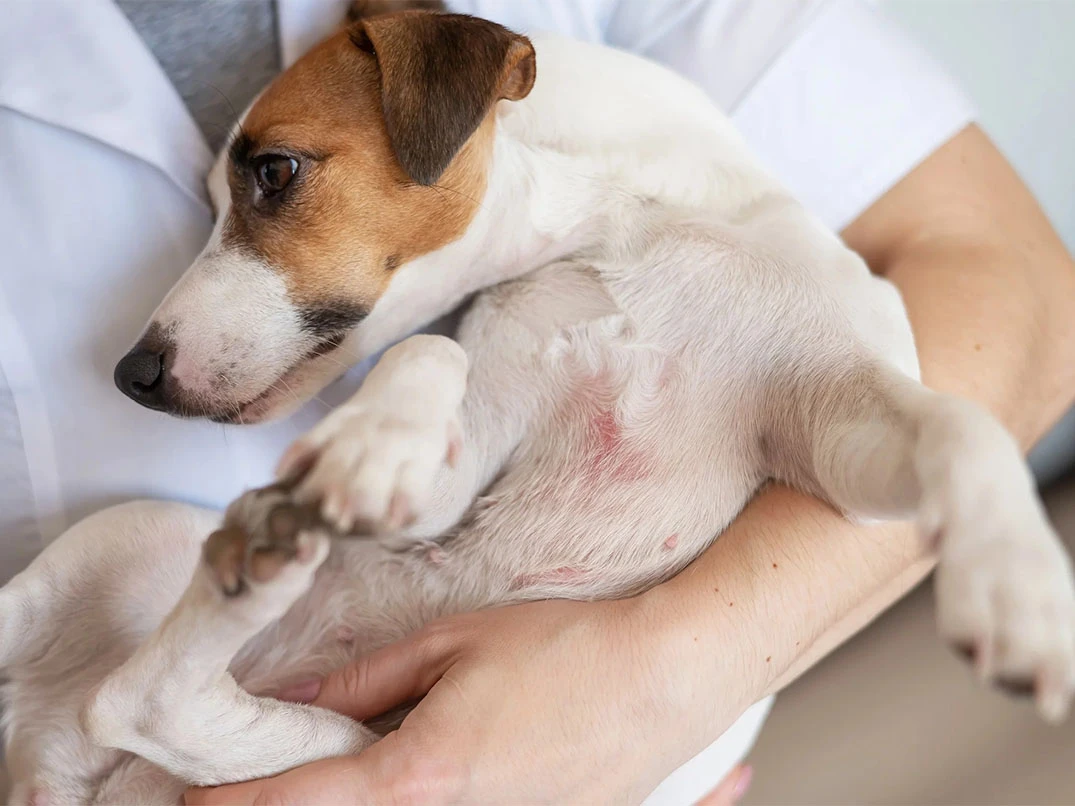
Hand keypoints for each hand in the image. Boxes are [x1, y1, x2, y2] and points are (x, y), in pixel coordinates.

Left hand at [186, 596, 754, 803]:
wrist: (668, 679)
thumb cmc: (568, 650)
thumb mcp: (455, 643)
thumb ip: (367, 678)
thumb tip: (301, 696)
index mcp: (421, 777)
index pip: (302, 801)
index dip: (237, 805)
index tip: (192, 804)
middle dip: (306, 800)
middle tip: (275, 773)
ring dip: (369, 794)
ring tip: (384, 744)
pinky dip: (425, 794)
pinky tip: (444, 760)